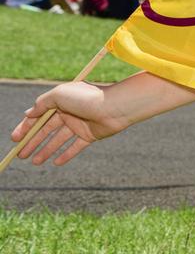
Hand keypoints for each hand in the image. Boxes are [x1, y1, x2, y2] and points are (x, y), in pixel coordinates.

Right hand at [9, 82, 129, 165]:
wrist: (115, 106)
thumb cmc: (86, 98)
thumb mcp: (59, 95)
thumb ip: (42, 103)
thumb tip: (29, 113)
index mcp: (61, 101)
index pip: (39, 116)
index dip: (26, 128)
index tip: (15, 140)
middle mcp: (70, 112)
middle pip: (47, 130)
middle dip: (33, 142)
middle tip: (20, 155)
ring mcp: (80, 124)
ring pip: (58, 140)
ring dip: (46, 151)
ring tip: (35, 162)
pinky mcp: (90, 135)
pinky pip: (75, 147)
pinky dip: (66, 155)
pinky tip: (55, 163)